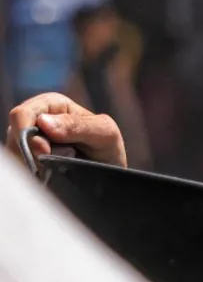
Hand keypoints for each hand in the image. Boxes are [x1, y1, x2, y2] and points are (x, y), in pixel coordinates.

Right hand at [6, 93, 126, 167]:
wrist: (110, 173)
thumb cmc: (108, 147)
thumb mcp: (104, 133)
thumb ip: (77, 126)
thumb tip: (44, 122)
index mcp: (51, 105)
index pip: (22, 113)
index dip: (27, 132)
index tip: (43, 151)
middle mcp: (35, 120)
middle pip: (14, 135)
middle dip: (30, 152)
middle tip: (50, 166)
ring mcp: (29, 141)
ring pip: (15, 152)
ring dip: (33, 164)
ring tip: (56, 170)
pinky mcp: (28, 159)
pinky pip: (21, 166)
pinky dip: (33, 173)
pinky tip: (48, 176)